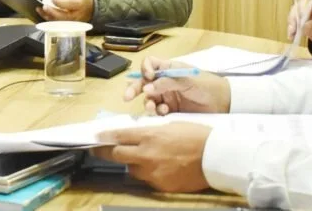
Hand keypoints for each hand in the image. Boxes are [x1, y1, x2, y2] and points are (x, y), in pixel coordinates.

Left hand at [92, 123, 211, 192]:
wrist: (216, 157)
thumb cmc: (196, 135)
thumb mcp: (170, 125)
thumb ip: (150, 132)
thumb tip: (137, 135)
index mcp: (149, 136)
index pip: (118, 137)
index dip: (104, 137)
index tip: (96, 138)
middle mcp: (146, 155)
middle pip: (117, 155)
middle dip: (106, 152)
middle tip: (99, 150)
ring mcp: (152, 172)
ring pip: (132, 169)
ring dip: (132, 163)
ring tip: (141, 158)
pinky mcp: (160, 186)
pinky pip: (147, 179)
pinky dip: (148, 173)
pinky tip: (158, 168)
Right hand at [124, 56, 230, 114]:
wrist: (222, 103)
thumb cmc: (206, 85)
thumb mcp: (187, 79)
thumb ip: (168, 82)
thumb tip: (148, 87)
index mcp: (168, 69)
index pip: (149, 64)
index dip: (145, 69)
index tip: (147, 77)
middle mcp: (164, 82)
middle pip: (144, 82)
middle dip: (134, 88)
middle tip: (127, 97)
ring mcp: (166, 96)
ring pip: (149, 98)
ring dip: (147, 102)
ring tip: (153, 107)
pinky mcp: (170, 110)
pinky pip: (157, 111)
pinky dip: (156, 112)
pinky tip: (163, 112)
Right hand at [287, 0, 311, 48]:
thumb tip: (304, 26)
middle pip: (304, 0)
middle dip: (301, 12)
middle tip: (301, 25)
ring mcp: (307, 6)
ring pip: (296, 8)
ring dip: (294, 20)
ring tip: (294, 32)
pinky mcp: (301, 14)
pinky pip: (293, 18)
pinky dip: (292, 26)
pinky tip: (292, 34)